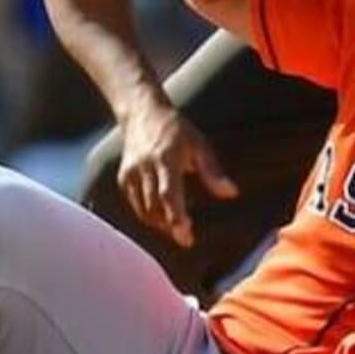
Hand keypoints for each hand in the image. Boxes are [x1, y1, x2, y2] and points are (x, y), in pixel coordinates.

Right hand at [117, 102, 238, 247]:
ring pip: (143, 210)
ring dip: (160, 225)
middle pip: (155, 207)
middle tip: (187, 240)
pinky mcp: (123, 178)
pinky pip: (136, 205)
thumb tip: (230, 193)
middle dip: (170, 227)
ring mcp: (131, 173)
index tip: (187, 234)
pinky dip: (148, 215)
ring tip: (177, 230)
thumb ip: (212, 171)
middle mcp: (145, 168)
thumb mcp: (199, 144)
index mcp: (165, 158)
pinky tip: (162, 217)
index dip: (176, 217)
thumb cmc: (176, 130)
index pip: (168, 194)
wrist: (142, 113)